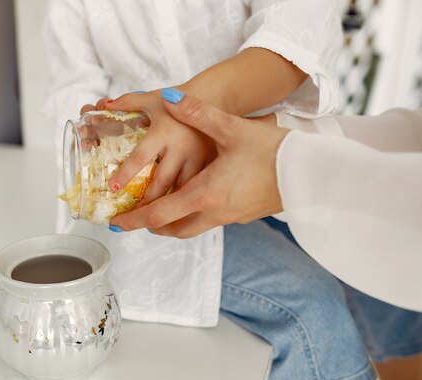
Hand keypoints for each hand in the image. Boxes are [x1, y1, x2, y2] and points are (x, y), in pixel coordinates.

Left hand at [110, 90, 288, 237]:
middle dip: (151, 225)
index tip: (116, 225)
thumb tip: (169, 97)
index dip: (135, 221)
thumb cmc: (275, 151)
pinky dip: (193, 217)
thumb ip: (198, 112)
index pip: (159, 215)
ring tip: (160, 208)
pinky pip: (209, 222)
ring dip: (172, 222)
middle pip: (172, 229)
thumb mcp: (233, 129)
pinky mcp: (243, 216)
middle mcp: (215, 212)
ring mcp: (230, 217)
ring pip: (191, 228)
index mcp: (205, 194)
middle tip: (136, 216)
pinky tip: (195, 199)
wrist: (315, 173)